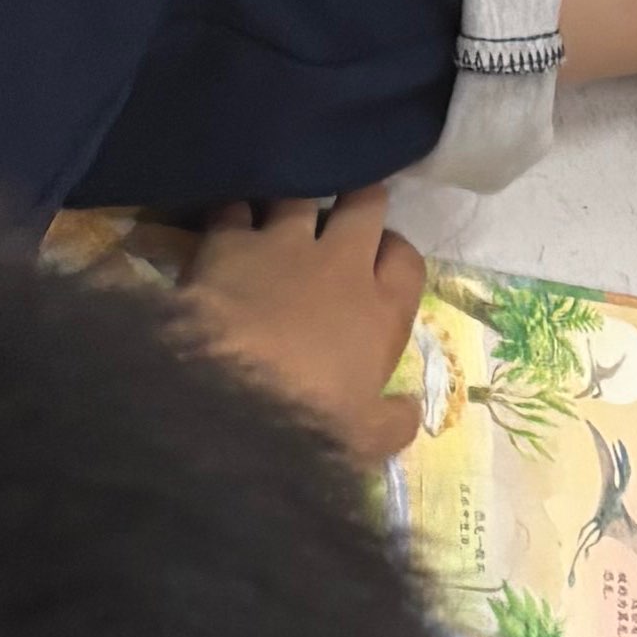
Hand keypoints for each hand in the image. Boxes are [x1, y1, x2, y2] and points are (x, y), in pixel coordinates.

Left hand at [182, 185, 427, 456]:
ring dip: (295, 201)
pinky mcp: (229, 239)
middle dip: (359, 202)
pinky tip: (230, 226)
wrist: (228, 398)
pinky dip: (236, 212)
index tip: (382, 264)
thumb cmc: (309, 421)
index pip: (406, 259)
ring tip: (283, 215)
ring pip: (300, 195)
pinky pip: (237, 207)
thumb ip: (394, 422)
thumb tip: (409, 409)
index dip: (395, 255)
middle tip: (344, 215)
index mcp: (380, 310)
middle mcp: (340, 262)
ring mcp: (284, 243)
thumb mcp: (364, 441)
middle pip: (363, 205)